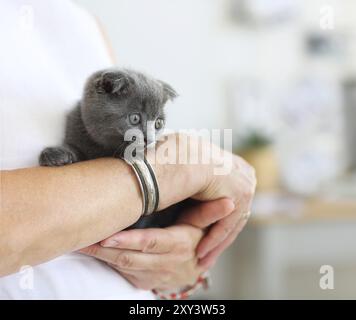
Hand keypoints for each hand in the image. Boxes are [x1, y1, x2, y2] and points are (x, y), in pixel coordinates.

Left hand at [79, 198, 234, 290]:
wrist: (191, 269)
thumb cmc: (197, 242)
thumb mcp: (205, 228)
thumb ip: (211, 214)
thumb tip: (230, 202)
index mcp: (180, 247)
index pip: (153, 242)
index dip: (130, 240)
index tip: (109, 235)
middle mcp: (165, 264)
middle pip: (131, 257)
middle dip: (106, 249)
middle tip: (84, 237)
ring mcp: (151, 274)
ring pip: (121, 266)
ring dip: (100, 255)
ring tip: (80, 242)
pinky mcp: (141, 279)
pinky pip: (118, 271)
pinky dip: (102, 262)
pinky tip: (88, 249)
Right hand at [150, 134, 255, 268]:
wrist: (186, 156)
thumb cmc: (183, 159)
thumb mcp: (197, 172)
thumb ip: (203, 183)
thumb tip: (193, 189)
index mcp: (240, 166)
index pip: (230, 200)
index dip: (217, 218)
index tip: (204, 231)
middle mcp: (247, 175)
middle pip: (233, 213)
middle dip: (218, 235)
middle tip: (205, 252)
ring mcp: (246, 187)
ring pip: (230, 223)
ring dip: (215, 243)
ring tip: (201, 259)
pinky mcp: (240, 198)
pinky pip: (225, 225)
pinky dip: (212, 240)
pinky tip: (200, 252)